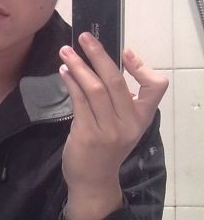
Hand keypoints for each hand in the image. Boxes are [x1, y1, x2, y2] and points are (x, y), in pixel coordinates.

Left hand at [58, 33, 167, 219]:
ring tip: (66, 52)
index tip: (124, 52)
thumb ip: (117, 100)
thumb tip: (102, 63)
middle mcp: (129, 123)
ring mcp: (109, 130)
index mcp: (142, 118)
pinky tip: (64, 72)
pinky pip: (79, 101)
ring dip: (79, 66)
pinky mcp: (88, 134)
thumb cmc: (107, 148)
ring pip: (95, 88)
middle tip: (84, 37)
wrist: (94, 181)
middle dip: (98, 55)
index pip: (156, 87)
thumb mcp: (122, 125)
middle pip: (116, 81)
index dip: (142, 67)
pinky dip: (71, 82)